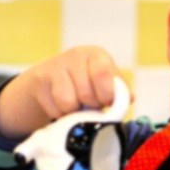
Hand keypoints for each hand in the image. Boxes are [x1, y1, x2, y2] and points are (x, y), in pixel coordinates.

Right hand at [0, 45, 119, 140]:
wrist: (50, 78)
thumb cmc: (85, 81)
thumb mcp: (104, 82)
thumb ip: (119, 91)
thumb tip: (129, 98)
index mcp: (97, 55)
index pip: (103, 74)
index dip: (106, 94)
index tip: (105, 102)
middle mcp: (76, 55)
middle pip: (86, 94)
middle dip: (89, 106)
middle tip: (88, 103)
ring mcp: (56, 66)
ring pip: (68, 103)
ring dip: (73, 111)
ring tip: (74, 104)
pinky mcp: (40, 80)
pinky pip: (54, 108)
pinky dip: (59, 113)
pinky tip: (60, 105)